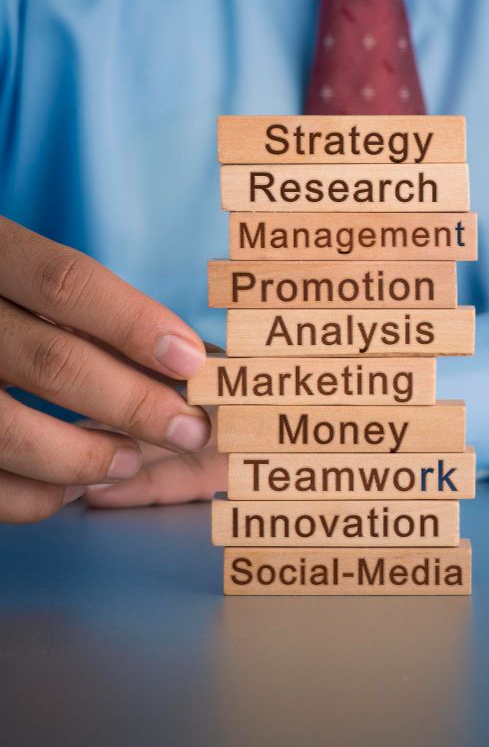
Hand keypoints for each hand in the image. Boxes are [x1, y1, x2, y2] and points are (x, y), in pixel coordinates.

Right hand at [0, 217, 209, 522]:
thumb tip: (179, 359)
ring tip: (132, 459)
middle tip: (189, 427)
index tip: (191, 359)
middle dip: (135, 403)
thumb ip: (79, 307)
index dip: (134, 322)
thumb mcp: (17, 275)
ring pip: (12, 430)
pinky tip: (73, 483)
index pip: (65, 282)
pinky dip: (37, 493)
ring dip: (87, 456)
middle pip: (54, 362)